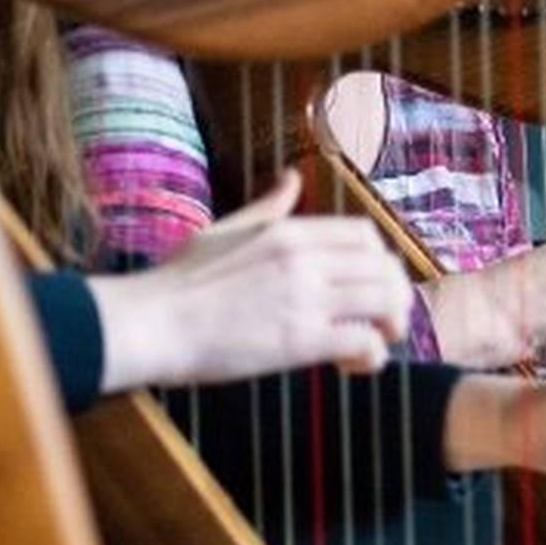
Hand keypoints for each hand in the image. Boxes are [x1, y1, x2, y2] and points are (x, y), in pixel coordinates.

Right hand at [91, 170, 412, 390]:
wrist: (150, 323)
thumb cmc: (177, 282)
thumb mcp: (224, 230)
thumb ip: (267, 209)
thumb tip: (290, 178)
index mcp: (289, 232)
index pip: (366, 235)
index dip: (378, 262)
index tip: (366, 286)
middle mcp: (305, 259)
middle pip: (387, 268)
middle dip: (395, 296)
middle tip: (381, 321)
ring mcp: (305, 297)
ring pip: (388, 301)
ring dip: (391, 325)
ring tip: (374, 342)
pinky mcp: (300, 340)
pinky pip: (366, 342)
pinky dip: (372, 356)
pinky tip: (351, 366)